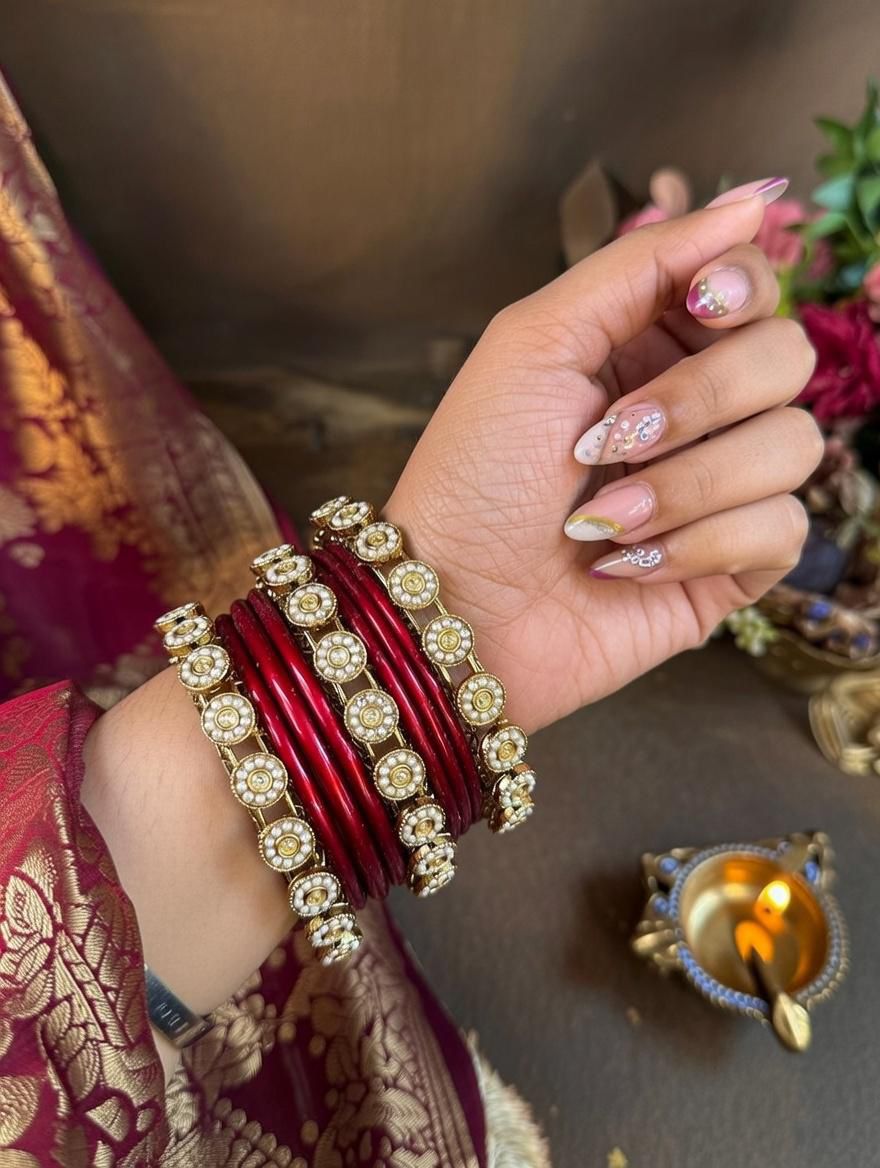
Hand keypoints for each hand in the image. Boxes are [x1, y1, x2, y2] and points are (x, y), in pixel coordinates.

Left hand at [386, 183, 820, 731]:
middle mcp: (694, 411)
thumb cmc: (475, 471)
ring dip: (687, 485)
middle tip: (611, 439)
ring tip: (601, 520)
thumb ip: (640, 264)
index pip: (751, 287)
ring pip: (794, 447)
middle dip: (699, 401)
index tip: (700, 305)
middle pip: (786, 359)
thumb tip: (754, 200)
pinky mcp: (730, 565)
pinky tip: (627, 565)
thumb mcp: (536, 340)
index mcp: (647, 346)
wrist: (453, 601)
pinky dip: (699, 544)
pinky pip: (781, 529)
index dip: (742, 288)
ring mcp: (716, 489)